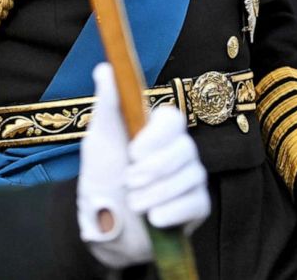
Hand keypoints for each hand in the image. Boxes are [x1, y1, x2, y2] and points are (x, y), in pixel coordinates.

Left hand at [76, 63, 210, 267]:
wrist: (104, 229)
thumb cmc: (102, 180)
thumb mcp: (99, 141)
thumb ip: (108, 105)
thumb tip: (105, 67)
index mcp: (157, 132)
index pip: (173, 119)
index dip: (157, 136)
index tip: (133, 152)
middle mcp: (179, 151)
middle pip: (186, 148)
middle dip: (155, 169)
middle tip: (129, 181)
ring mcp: (190, 178)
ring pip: (191, 177)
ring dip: (157, 193)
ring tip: (134, 203)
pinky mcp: (197, 206)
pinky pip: (196, 202)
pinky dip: (171, 211)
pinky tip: (153, 219)